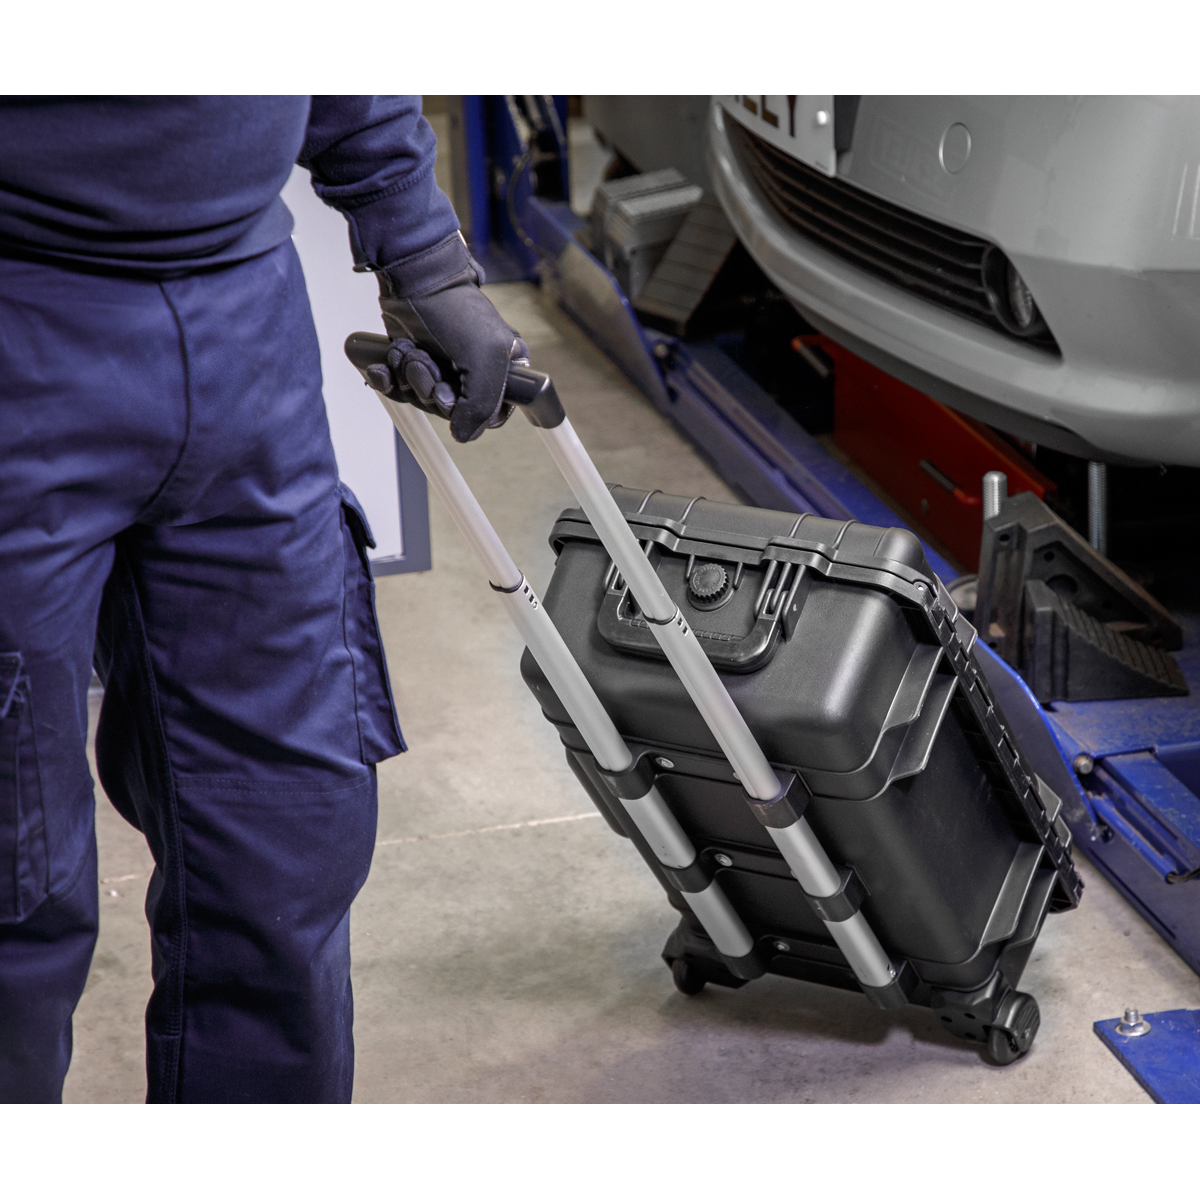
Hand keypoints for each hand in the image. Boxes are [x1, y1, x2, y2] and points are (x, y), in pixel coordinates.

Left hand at [374, 233, 527, 442]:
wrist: (412, 280)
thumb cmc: (455, 310)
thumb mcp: (485, 359)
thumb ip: (482, 406)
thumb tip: (464, 434)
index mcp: (505, 372)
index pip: (491, 416)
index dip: (466, 411)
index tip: (450, 390)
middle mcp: (475, 374)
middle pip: (452, 412)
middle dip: (430, 388)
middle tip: (426, 360)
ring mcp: (444, 370)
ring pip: (424, 401)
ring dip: (409, 378)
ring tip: (410, 351)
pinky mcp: (415, 364)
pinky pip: (400, 390)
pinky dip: (389, 379)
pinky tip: (387, 363)